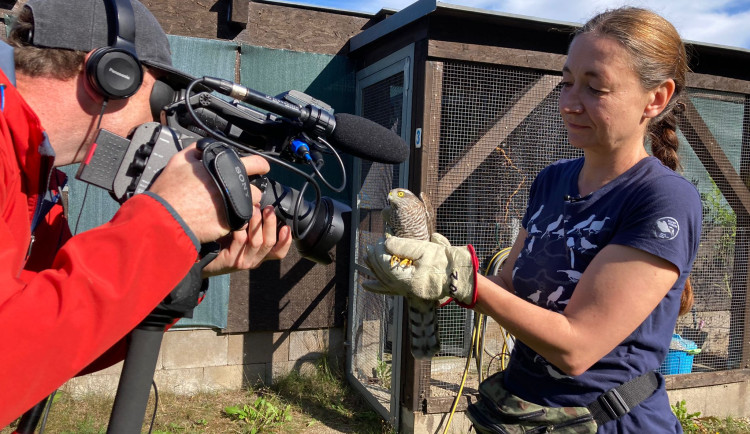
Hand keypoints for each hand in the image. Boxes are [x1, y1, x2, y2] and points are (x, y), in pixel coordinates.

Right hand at [148, 144, 270, 242]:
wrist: (164, 218)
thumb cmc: (169, 191)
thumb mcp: (179, 161)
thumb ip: (195, 151)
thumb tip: (203, 147)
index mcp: (225, 171)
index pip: (256, 163)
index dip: (261, 165)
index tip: (262, 168)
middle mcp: (234, 190)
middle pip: (256, 190)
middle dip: (249, 191)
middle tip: (236, 193)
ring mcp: (233, 209)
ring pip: (250, 208)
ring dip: (244, 206)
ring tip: (229, 206)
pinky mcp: (229, 226)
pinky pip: (239, 223)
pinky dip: (233, 221)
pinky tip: (221, 218)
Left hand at [202, 204, 291, 276]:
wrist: (201, 260)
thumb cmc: (222, 243)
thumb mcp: (242, 237)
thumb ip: (253, 227)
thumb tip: (261, 205)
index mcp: (260, 255)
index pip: (279, 252)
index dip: (286, 241)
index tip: (286, 226)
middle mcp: (254, 260)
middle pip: (269, 243)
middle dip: (271, 224)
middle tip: (269, 208)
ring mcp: (243, 261)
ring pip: (256, 242)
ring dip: (256, 223)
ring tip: (253, 209)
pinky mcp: (231, 260)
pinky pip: (240, 240)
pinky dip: (241, 228)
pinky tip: (239, 218)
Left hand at [363, 233, 478, 306]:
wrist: (462, 277)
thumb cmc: (447, 262)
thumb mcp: (426, 249)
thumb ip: (405, 246)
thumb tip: (386, 244)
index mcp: (411, 280)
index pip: (388, 266)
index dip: (380, 254)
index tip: (378, 243)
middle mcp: (407, 289)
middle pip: (385, 274)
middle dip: (376, 260)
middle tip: (370, 248)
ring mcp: (408, 292)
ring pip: (385, 282)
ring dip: (374, 271)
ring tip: (366, 260)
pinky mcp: (411, 291)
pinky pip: (390, 290)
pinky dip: (378, 287)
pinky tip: (366, 285)